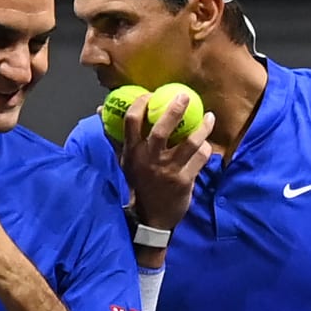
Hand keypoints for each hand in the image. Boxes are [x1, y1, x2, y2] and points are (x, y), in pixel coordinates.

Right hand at [119, 92, 214, 230]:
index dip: (141, 103)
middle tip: (185, 95)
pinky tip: (207, 142)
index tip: (151, 93)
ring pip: (189, 143)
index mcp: (133, 152)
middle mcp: (149, 160)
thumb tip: (102, 109)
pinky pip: (200, 158)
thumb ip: (116, 135)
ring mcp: (168, 170)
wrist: (152, 216)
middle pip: (162, 129)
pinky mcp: (184, 181)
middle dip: (174, 110)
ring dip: (201, 128)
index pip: (132, 121)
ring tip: (209, 116)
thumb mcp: (124, 160)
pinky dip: (205, 148)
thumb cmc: (139, 182)